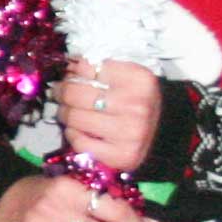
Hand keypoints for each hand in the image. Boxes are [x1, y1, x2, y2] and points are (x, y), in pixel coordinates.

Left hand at [53, 58, 160, 174]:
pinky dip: (73, 135)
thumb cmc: (136, 102)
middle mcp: (137, 105)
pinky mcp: (121, 155)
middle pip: (75, 94)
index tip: (69, 75)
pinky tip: (79, 130)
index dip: (73, 71)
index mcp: (139, 80)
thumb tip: (67, 65)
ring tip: (69, 112)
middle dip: (62, 92)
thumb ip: (97, 68)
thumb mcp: (125, 77)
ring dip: (65, 114)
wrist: (161, 135)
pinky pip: (79, 142)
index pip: (88, 67)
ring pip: (74, 118)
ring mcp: (130, 132)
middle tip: (59, 93)